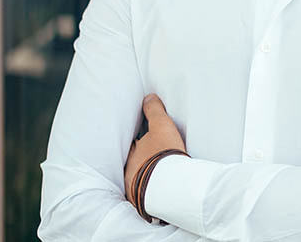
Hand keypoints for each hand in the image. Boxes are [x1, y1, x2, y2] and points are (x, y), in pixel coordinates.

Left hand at [124, 93, 185, 209]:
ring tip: (154, 178)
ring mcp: (135, 190)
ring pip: (138, 181)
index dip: (136, 142)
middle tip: (148, 161)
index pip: (130, 145)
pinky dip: (150, 192)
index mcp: (131, 154)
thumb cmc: (164, 154)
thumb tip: (148, 97)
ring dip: (144, 178)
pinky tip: (157, 193)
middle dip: (139, 162)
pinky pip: (146, 196)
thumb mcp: (161, 126)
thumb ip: (154, 110)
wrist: (170, 186)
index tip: (142, 140)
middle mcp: (129, 173)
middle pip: (132, 164)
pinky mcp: (146, 203)